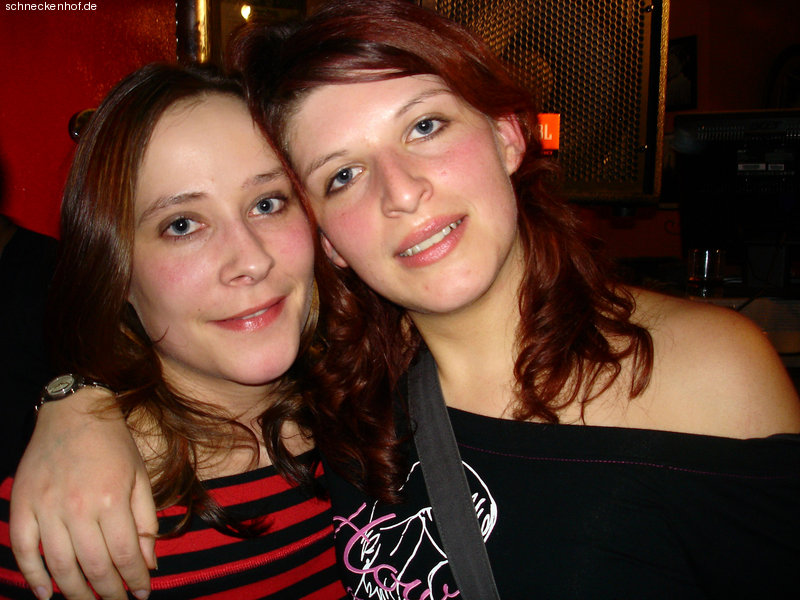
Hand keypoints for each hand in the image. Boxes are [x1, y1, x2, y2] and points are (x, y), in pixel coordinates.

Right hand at [9, 388, 157, 599]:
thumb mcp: (140, 477)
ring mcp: (46, 508)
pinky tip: (45, 593)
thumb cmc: (114, 444)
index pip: (125, 555)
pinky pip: (23, 550)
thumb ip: (145, 522)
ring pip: (59, 565)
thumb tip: (150, 563)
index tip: (142, 594)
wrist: (75, 411)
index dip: (135, 580)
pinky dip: (33, 576)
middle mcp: (77, 507)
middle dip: (109, 592)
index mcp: (111, 499)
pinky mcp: (22, 505)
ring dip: (75, 592)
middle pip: (93, 566)